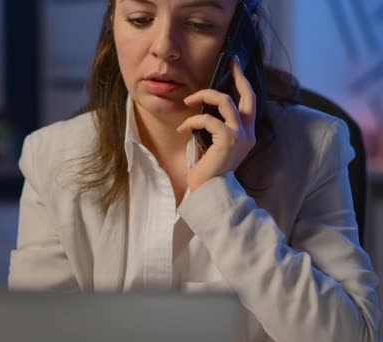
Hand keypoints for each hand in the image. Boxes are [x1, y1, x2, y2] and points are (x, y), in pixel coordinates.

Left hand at [176, 56, 255, 190]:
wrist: (208, 192)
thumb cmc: (208, 170)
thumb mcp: (214, 144)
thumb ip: (216, 126)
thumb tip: (205, 106)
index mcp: (247, 133)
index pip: (249, 101)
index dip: (243, 82)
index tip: (235, 65)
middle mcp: (248, 133)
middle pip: (247, 95)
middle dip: (237, 75)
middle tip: (229, 61)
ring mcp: (240, 136)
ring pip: (224, 101)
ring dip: (203, 96)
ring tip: (188, 101)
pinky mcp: (228, 140)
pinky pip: (208, 119)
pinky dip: (192, 120)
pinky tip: (183, 128)